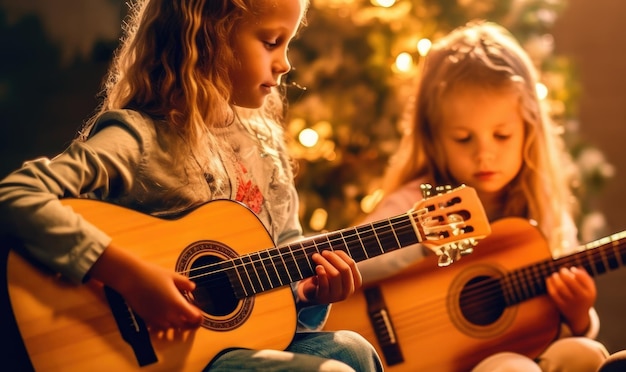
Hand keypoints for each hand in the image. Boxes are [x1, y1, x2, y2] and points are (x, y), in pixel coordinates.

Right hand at [88, 244, 202, 330]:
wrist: (130, 278)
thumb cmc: (152, 274)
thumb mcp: (172, 275)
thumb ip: (185, 283)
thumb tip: (192, 288)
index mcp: (176, 304)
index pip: (193, 318)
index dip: (198, 316)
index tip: (197, 311)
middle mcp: (167, 314)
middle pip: (184, 325)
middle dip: (188, 320)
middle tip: (189, 312)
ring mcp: (156, 318)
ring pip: (172, 326)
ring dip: (177, 322)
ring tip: (176, 311)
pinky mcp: (147, 318)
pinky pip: (160, 325)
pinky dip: (165, 322)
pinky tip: (164, 312)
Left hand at [297, 250, 361, 304]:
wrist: (312, 293)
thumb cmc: (326, 277)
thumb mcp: (335, 269)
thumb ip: (338, 260)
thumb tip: (331, 245)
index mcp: (355, 282)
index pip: (352, 264)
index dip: (342, 255)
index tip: (333, 251)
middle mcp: (348, 291)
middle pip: (344, 269)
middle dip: (333, 258)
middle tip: (323, 252)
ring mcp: (336, 296)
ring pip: (334, 275)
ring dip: (324, 262)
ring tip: (316, 257)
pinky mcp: (324, 297)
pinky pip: (324, 283)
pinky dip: (321, 273)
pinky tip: (317, 267)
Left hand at [546, 266, 595, 334]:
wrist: (578, 316)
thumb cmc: (584, 297)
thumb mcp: (590, 289)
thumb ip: (585, 278)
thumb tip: (577, 266)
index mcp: (590, 293)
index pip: (583, 279)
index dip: (576, 272)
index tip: (571, 269)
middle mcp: (581, 298)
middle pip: (570, 282)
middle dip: (564, 274)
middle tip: (562, 270)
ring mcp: (570, 302)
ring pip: (560, 287)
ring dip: (556, 278)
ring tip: (555, 274)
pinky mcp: (560, 305)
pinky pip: (553, 293)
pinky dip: (550, 284)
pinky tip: (549, 279)